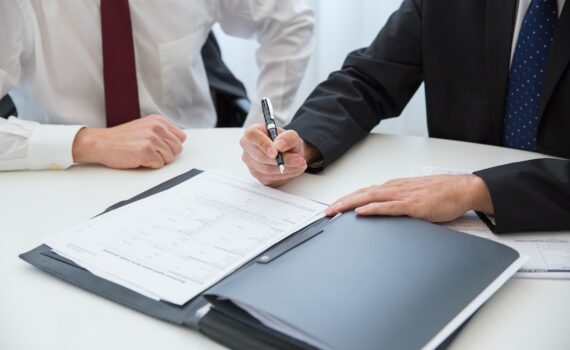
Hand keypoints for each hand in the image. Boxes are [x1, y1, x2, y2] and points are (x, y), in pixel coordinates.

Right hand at [72, 114, 186, 168]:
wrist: (102, 143)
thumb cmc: (121, 138)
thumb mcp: (145, 127)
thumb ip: (161, 132)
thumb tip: (177, 143)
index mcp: (158, 121)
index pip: (181, 137)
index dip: (172, 146)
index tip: (161, 147)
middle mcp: (157, 128)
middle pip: (177, 149)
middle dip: (167, 154)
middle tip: (151, 152)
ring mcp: (152, 139)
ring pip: (169, 158)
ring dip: (157, 160)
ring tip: (143, 154)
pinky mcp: (146, 151)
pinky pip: (159, 165)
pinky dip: (150, 165)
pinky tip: (139, 158)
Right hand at [240, 124, 320, 186]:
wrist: (289, 153)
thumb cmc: (286, 143)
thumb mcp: (292, 136)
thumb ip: (288, 137)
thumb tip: (280, 145)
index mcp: (253, 132)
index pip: (252, 136)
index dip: (263, 144)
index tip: (275, 152)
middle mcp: (248, 147)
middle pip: (260, 156)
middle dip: (282, 160)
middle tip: (298, 160)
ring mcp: (250, 162)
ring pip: (266, 169)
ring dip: (286, 168)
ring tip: (300, 164)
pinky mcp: (257, 175)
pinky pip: (270, 177)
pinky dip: (284, 175)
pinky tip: (293, 169)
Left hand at [326, 174, 493, 221]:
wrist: (462, 189)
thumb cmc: (441, 194)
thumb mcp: (413, 197)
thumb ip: (397, 202)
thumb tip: (381, 210)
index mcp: (394, 187)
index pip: (364, 192)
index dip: (346, 199)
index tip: (333, 208)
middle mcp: (395, 188)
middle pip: (361, 194)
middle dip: (341, 203)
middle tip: (326, 212)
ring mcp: (403, 195)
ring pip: (370, 198)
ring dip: (350, 204)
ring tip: (335, 211)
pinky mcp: (413, 205)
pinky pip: (389, 207)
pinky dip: (373, 209)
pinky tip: (361, 212)